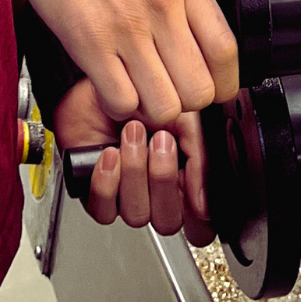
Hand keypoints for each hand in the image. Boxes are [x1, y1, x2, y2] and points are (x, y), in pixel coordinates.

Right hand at [0, 0, 237, 125]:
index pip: (224, 48)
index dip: (225, 80)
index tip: (216, 86)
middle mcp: (160, 5)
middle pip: (200, 88)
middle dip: (189, 99)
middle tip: (172, 88)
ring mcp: (126, 28)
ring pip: (164, 105)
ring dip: (153, 106)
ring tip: (140, 89)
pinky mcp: (89, 44)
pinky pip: (120, 101)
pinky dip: (117, 104)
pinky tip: (110, 85)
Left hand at [54, 78, 215, 242]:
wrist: (106, 80)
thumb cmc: (144, 96)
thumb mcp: (185, 119)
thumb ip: (201, 159)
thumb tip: (203, 204)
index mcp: (181, 180)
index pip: (196, 221)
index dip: (195, 211)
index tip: (188, 175)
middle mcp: (155, 193)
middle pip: (167, 221)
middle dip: (163, 178)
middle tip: (158, 140)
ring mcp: (126, 194)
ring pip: (137, 215)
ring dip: (135, 172)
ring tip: (131, 136)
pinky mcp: (97, 192)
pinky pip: (104, 210)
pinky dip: (107, 182)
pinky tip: (109, 154)